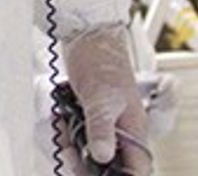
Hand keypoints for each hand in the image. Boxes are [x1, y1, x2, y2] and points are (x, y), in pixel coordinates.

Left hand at [63, 25, 152, 174]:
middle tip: (70, 155)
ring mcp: (107, 122)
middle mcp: (123, 129)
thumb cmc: (101, 60)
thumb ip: (102, 128)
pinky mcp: (91, 114)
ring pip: (91, 150)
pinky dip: (68, 132)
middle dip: (87, 164)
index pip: (137, 167)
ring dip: (74, 147)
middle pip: (110, 164)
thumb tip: (103, 156)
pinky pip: (79, 134)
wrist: (86, 34)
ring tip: (62, 133)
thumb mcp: (100, 98)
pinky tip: (60, 122)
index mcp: (134, 128)